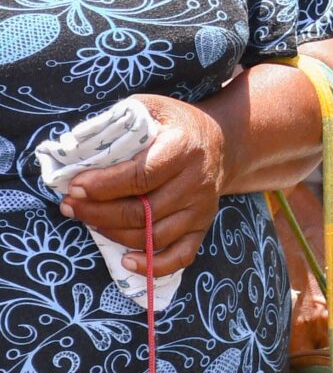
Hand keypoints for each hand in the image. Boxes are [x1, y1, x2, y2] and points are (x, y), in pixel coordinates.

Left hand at [59, 96, 228, 273]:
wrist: (222, 141)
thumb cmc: (176, 124)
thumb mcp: (152, 107)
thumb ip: (119, 121)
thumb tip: (77, 144)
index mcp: (183, 148)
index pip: (139, 176)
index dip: (103, 186)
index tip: (73, 187)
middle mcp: (196, 181)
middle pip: (142, 211)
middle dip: (97, 212)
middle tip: (70, 206)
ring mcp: (201, 208)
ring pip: (152, 236)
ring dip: (113, 234)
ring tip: (89, 221)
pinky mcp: (203, 226)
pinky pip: (180, 256)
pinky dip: (152, 265)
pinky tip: (126, 261)